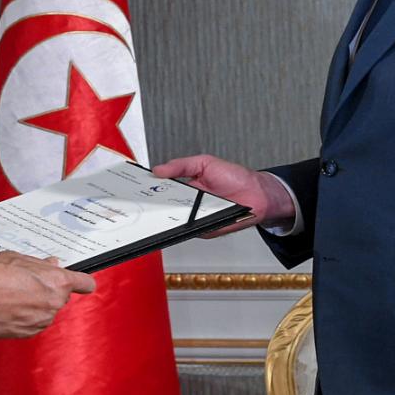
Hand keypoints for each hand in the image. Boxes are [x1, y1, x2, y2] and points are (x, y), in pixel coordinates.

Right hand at [0, 252, 96, 337]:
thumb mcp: (17, 258)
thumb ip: (40, 264)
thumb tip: (52, 264)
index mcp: (56, 282)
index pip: (86, 284)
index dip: (82, 281)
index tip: (79, 282)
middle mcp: (53, 303)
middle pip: (61, 296)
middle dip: (49, 289)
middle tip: (28, 281)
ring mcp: (41, 320)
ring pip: (46, 310)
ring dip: (36, 303)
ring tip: (12, 293)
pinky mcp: (28, 333)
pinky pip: (33, 322)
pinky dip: (25, 316)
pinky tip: (9, 306)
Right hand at [152, 155, 294, 236]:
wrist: (257, 193)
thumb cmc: (235, 177)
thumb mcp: (204, 163)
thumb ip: (181, 165)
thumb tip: (159, 169)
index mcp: (186, 188)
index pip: (162, 191)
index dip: (149, 190)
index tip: (136, 187)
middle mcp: (189, 205)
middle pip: (164, 209)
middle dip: (151, 206)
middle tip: (139, 201)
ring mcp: (196, 219)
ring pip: (174, 222)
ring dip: (165, 218)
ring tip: (155, 210)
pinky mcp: (205, 230)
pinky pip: (190, 230)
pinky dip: (185, 226)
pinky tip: (181, 218)